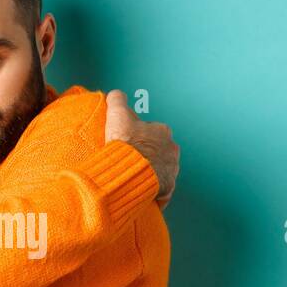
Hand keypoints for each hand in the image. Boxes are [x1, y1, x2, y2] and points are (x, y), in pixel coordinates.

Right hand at [103, 90, 178, 208]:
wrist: (129, 169)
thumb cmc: (126, 142)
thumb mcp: (118, 115)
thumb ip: (117, 100)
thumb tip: (115, 94)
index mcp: (162, 131)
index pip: (153, 132)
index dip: (140, 138)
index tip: (129, 145)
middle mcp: (171, 150)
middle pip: (160, 152)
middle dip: (148, 156)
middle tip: (130, 162)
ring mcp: (171, 169)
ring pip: (162, 171)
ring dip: (151, 174)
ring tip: (134, 178)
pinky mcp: (168, 187)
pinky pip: (162, 191)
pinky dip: (154, 192)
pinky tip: (141, 192)